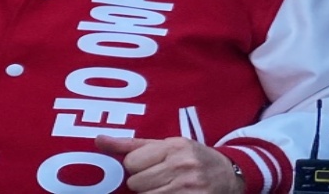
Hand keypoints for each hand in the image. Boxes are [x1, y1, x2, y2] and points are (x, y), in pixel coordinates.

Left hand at [93, 136, 241, 193]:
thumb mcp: (167, 145)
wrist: (230, 176)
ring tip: (167, 188)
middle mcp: (182, 166)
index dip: (137, 167)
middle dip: (143, 183)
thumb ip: (131, 144)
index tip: (151, 166)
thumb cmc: (193, 159)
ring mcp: (188, 189)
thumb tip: (98, 140)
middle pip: (135, 183)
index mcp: (175, 147)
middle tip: (161, 179)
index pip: (131, 162)